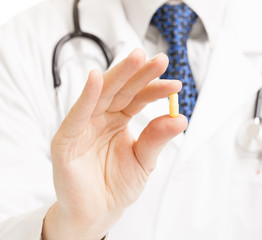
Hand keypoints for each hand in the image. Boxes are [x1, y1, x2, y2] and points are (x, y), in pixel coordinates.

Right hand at [42, 49, 186, 239]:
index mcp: (119, 120)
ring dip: (118, 75)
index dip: (155, 89)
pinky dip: (86, 96)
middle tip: (158, 59)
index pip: (137, 97)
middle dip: (139, 73)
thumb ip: (157, 139)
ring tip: (137, 59)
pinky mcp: (66, 140)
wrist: (98, 213)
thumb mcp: (144, 160)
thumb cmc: (117, 185)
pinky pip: (77, 115)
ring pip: (101, 94)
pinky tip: (96, 79)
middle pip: (121, 89)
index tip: (175, 84)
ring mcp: (83, 126)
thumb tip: (180, 118)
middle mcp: (101, 118)